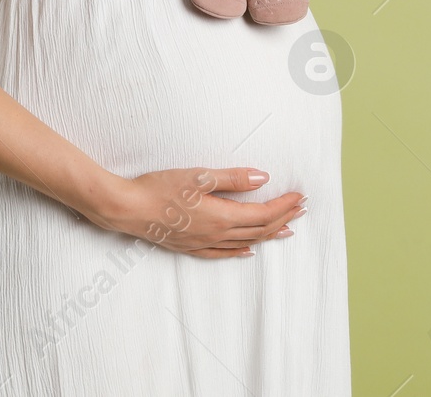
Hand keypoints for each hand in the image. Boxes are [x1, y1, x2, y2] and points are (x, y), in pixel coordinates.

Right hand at [84, 167, 305, 258]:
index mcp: (222, 216)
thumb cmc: (160, 188)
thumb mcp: (199, 176)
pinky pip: (223, 254)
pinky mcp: (190, 247)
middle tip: (301, 209)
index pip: (263, 213)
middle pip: (259, 229)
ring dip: (268, 235)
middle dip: (283, 218)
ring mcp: (203, 243)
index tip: (300, 196)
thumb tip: (264, 177)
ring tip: (287, 230)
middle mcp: (217, 234)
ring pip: (245, 242)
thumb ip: (233, 178)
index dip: (284, 205)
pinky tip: (248, 251)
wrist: (128, 209)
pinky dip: (240, 252)